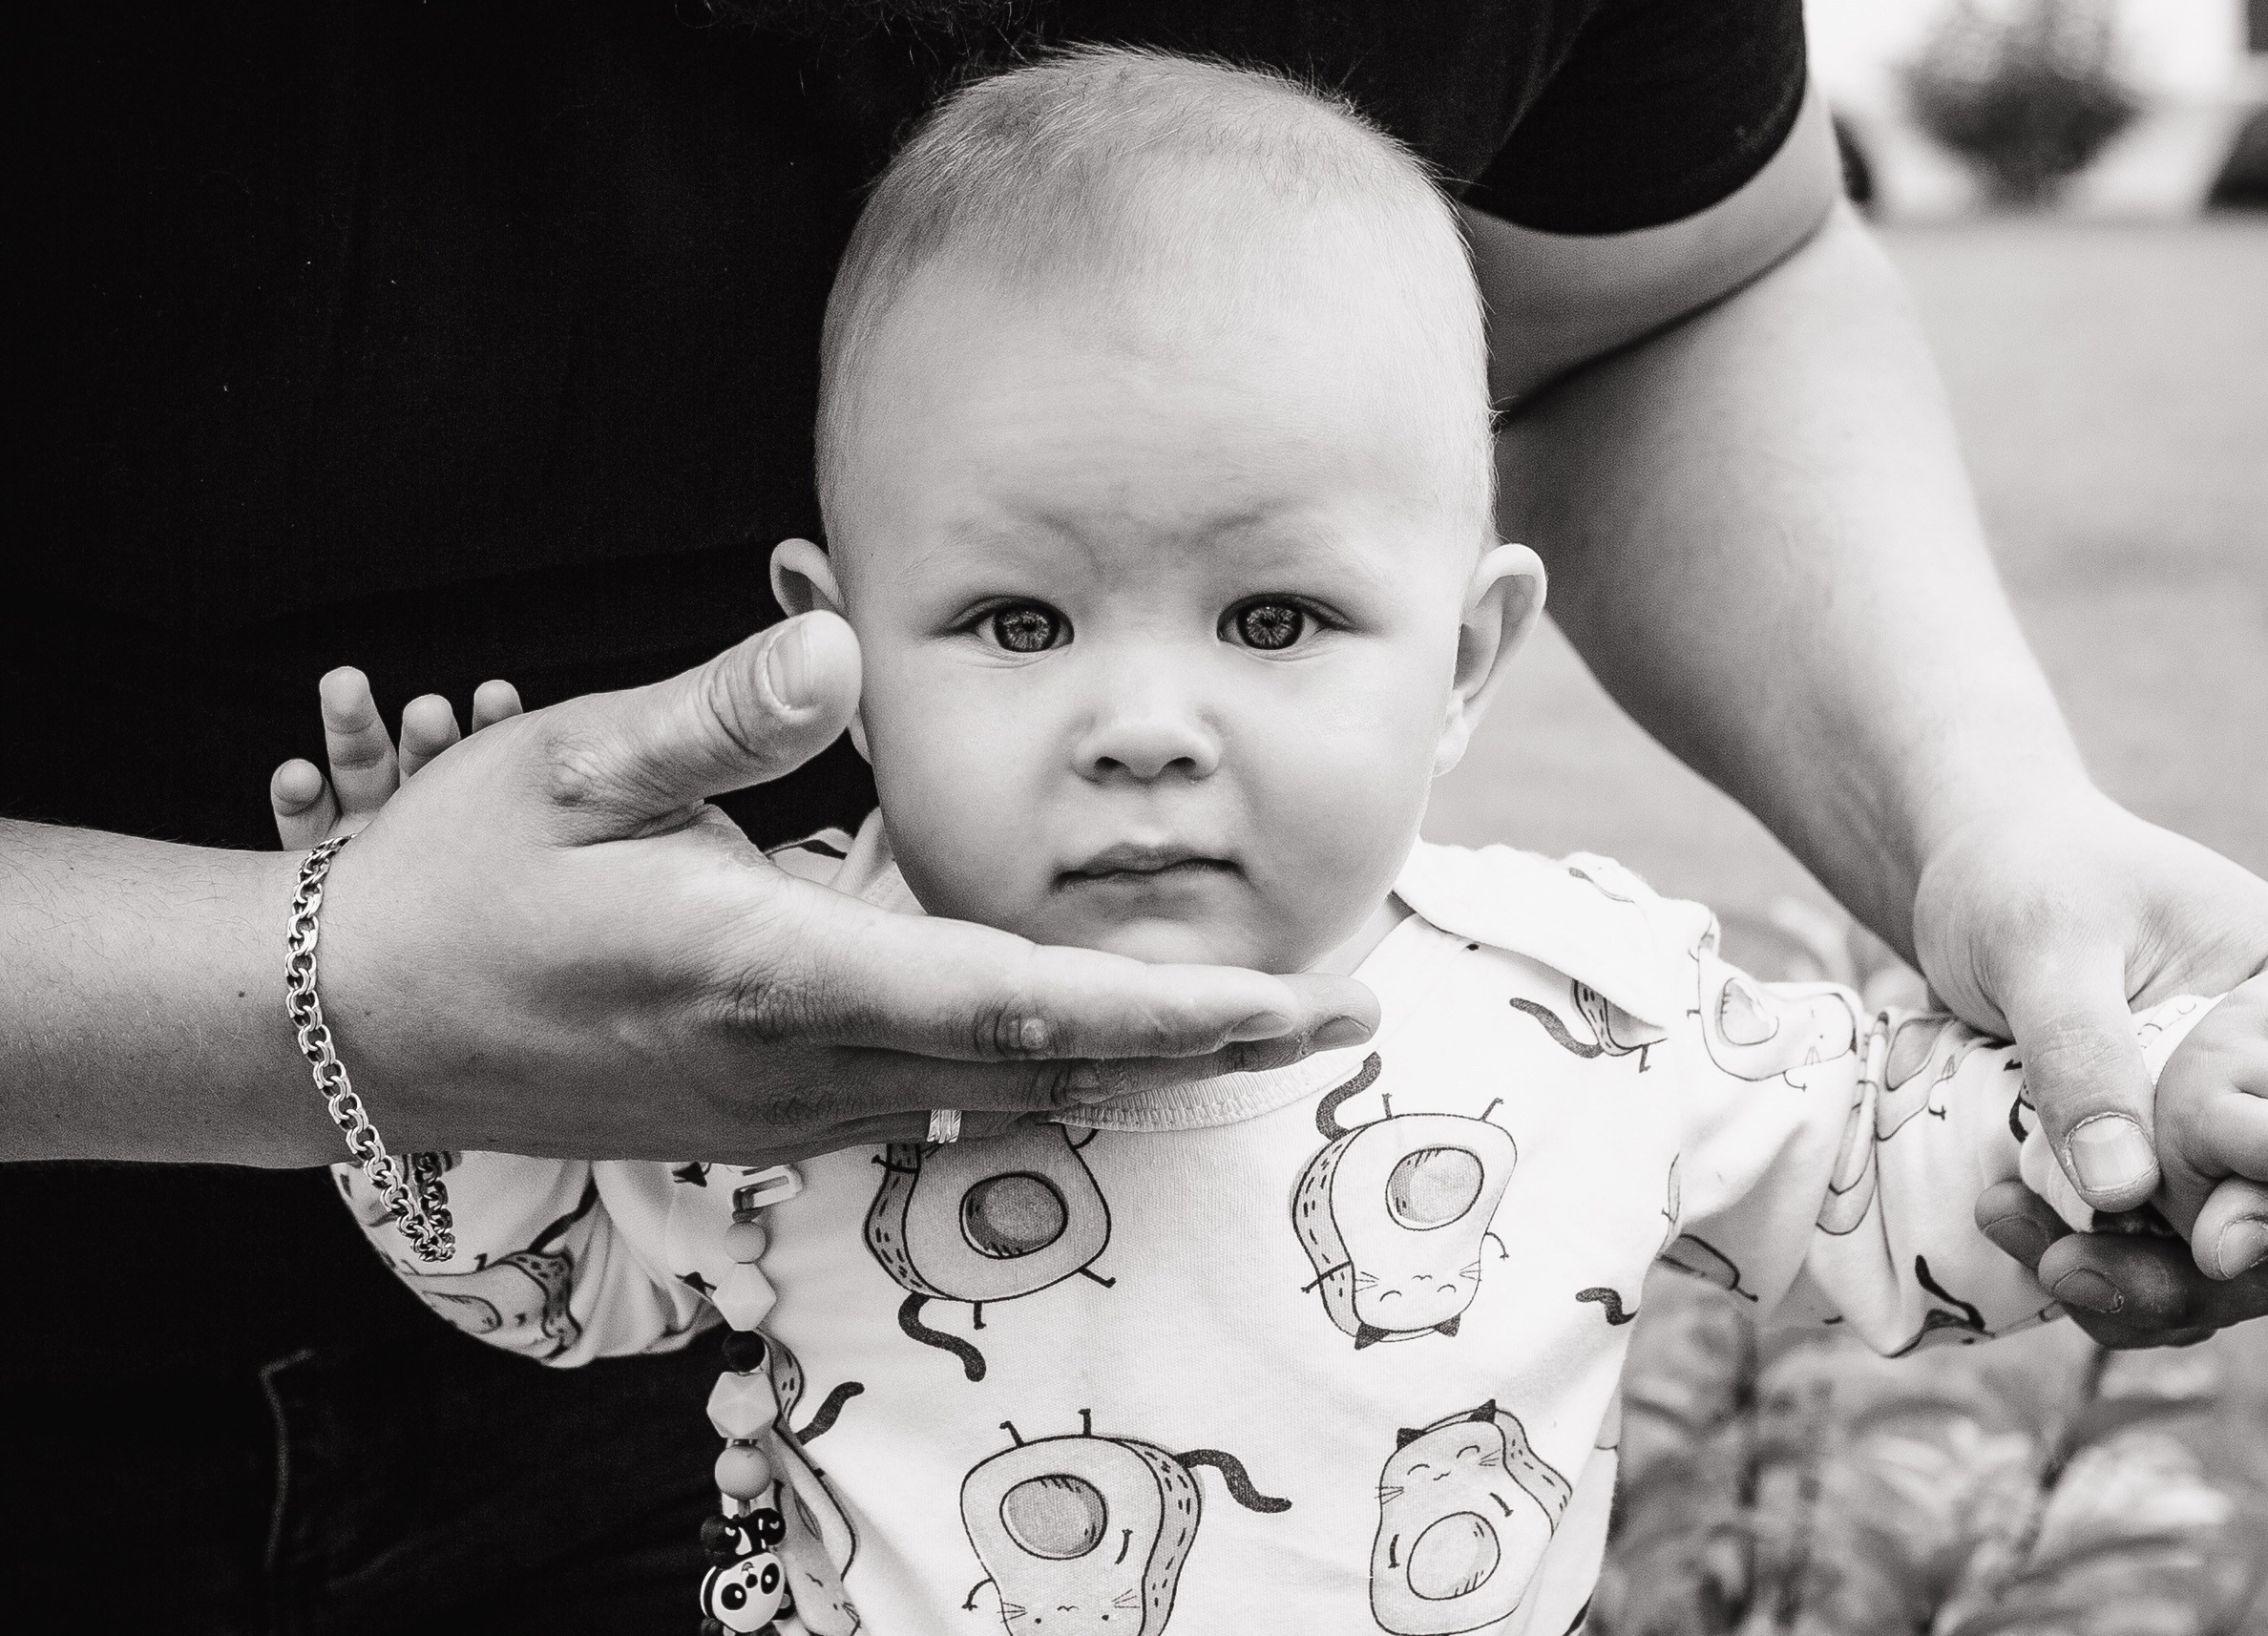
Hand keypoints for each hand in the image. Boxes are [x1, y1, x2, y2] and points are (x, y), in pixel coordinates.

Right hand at [259, 614, 1376, 1163]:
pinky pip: (946, 1102)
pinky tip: (1110, 1040)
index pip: (1007, 1006)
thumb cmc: (464, 883)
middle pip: (1046, 1071)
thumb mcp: (572, 768)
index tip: (1284, 1003)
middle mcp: (807, 1063)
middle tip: (1347, 1013)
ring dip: (1141, 1065)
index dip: (1160, 1012)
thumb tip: (839, 637)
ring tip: (1266, 1023)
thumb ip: (717, 715)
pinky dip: (1050, 1072)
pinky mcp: (777, 1109)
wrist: (359, 1024)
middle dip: (1202, 1051)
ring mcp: (795, 1105)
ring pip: (1008, 1099)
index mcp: (773, 973)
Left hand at [1915, 789, 2267, 1331]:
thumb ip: (2084, 1058)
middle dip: (2195, 1276)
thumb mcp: (2045, 946)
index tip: (2209, 1253)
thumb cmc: (2025, 879)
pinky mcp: (2170, 1160)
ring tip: (2015, 1233)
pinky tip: (2005, 1217)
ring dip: (2134, 1282)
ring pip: (2229, 1256)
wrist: (1972, 872)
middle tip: (2065, 1273)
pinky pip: (2160, 1245)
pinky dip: (2098, 1257)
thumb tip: (2128, 1191)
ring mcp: (2239, 1125)